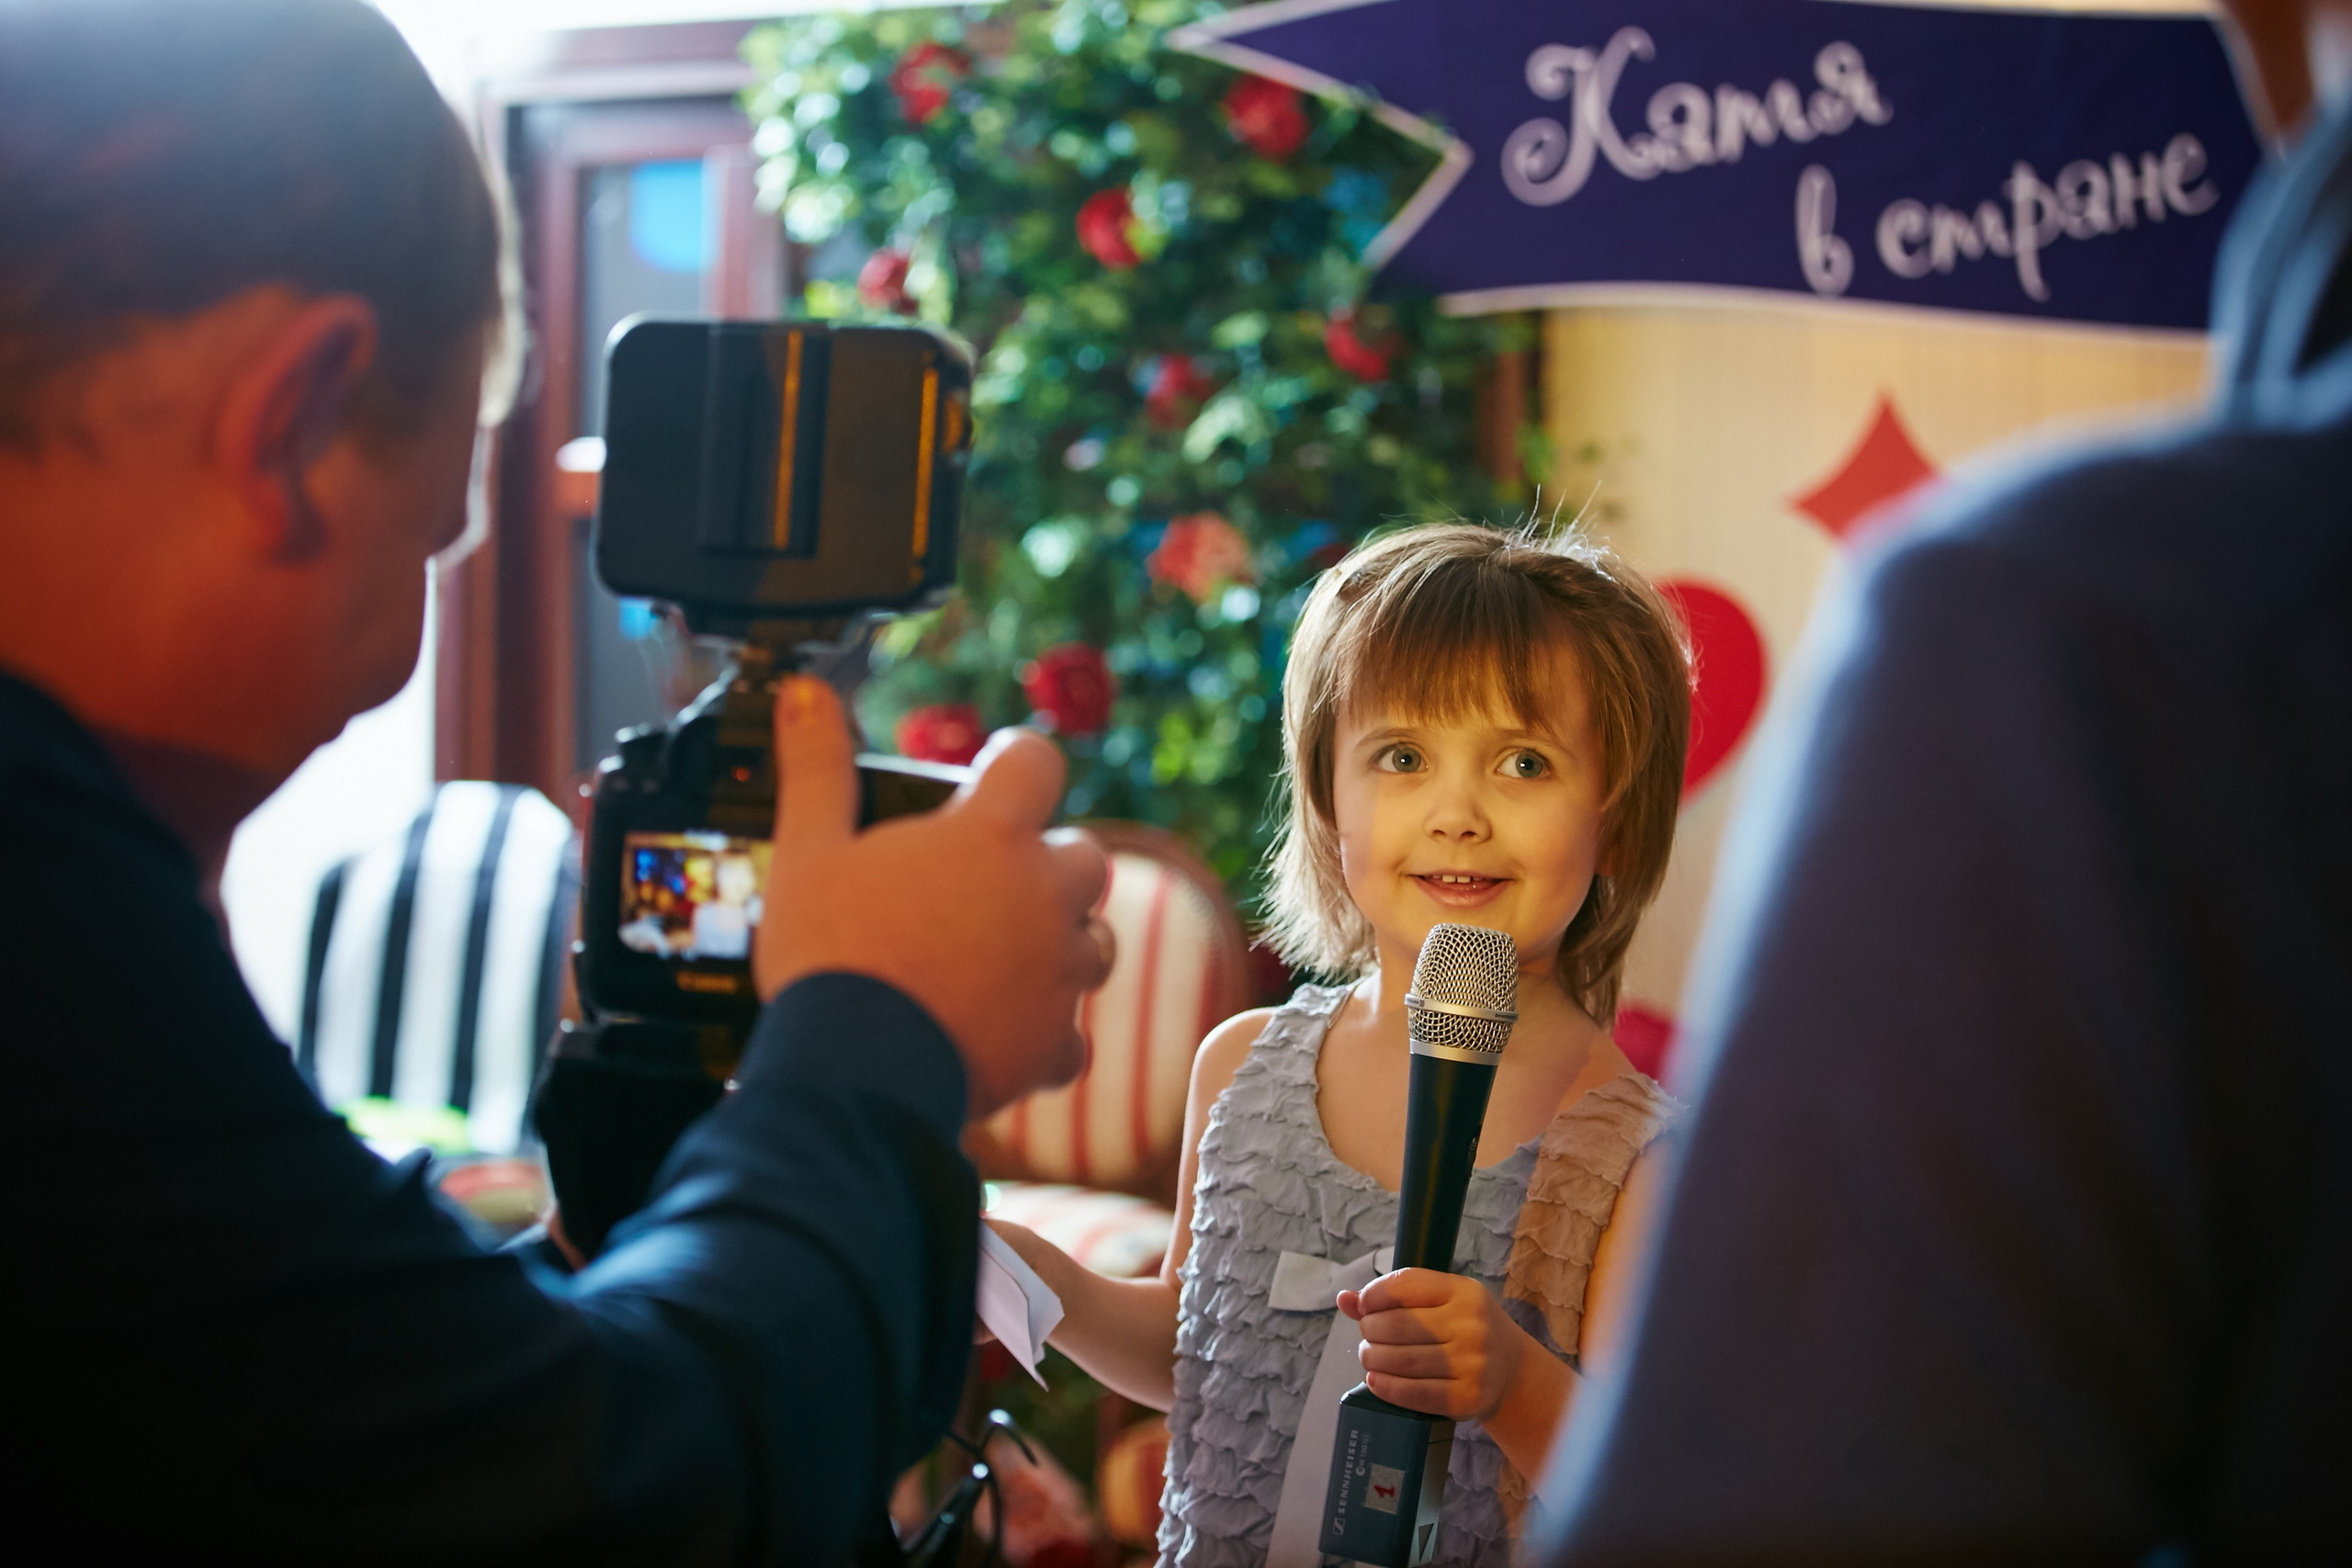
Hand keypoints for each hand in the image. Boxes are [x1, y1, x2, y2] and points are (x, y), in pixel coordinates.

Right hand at [756, 676, 1114, 1115]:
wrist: (852, 1075)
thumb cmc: (831, 957)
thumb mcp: (807, 850)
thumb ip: (816, 767)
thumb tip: (804, 693)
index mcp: (990, 835)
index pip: (1034, 761)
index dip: (1012, 761)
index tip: (986, 776)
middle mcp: (1043, 896)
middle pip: (1083, 854)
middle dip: (1046, 862)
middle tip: (986, 882)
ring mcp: (1059, 973)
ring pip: (1095, 943)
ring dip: (1060, 943)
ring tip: (997, 957)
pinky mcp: (1056, 1044)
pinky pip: (1071, 1035)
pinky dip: (1045, 1034)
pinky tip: (1000, 1035)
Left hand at [1339, 1267, 1523, 1421]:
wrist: (1513, 1371)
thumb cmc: (1467, 1330)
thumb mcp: (1443, 1302)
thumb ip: (1394, 1298)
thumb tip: (1344, 1299)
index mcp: (1464, 1292)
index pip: (1404, 1285)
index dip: (1373, 1295)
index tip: (1364, 1306)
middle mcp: (1471, 1325)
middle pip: (1396, 1326)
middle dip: (1369, 1330)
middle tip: (1368, 1337)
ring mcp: (1472, 1363)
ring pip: (1400, 1360)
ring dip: (1373, 1359)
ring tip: (1370, 1357)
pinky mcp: (1467, 1397)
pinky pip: (1413, 1393)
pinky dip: (1386, 1387)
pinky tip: (1376, 1381)